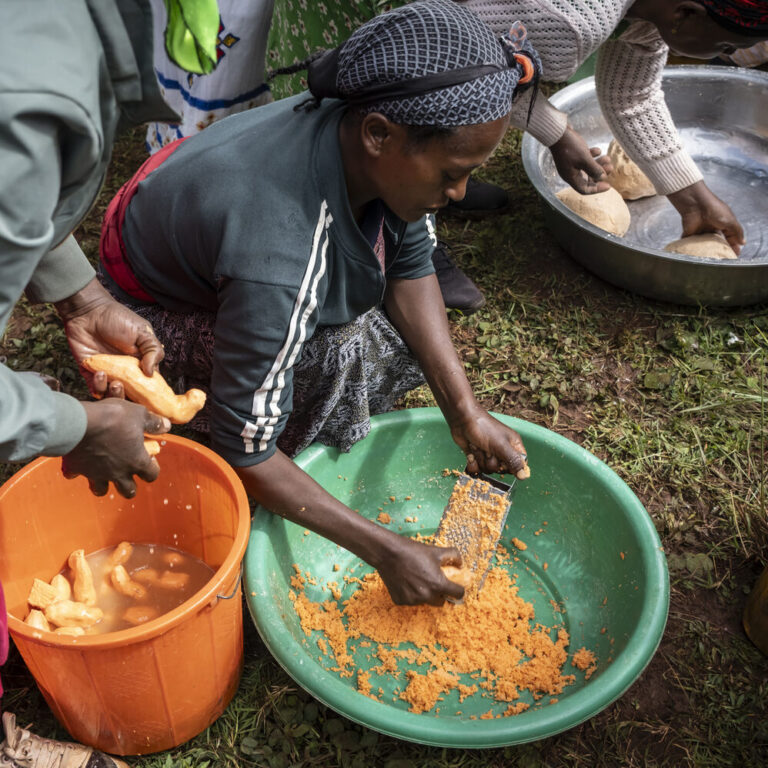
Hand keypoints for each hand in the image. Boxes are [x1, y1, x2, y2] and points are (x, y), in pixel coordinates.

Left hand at [54, 278, 163, 392]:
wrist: (88, 312)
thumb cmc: (117, 319)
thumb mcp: (143, 332)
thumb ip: (153, 352)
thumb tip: (152, 374)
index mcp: (140, 364)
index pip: (149, 384)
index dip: (151, 392)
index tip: (153, 397)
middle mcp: (125, 372)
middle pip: (132, 394)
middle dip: (132, 397)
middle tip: (130, 388)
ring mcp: (108, 374)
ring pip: (113, 395)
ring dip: (115, 394)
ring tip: (114, 382)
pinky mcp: (90, 374)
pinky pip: (95, 390)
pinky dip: (98, 388)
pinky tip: (100, 374)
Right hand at [62, 399, 170, 497]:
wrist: (80, 422)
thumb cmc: (113, 418)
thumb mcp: (139, 414)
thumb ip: (154, 423)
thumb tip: (166, 425)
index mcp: (136, 461)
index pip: (152, 475)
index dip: (152, 469)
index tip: (149, 460)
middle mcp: (118, 473)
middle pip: (128, 491)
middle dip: (129, 485)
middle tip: (127, 473)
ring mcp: (97, 474)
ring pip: (101, 490)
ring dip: (103, 484)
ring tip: (103, 473)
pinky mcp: (77, 469)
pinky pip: (75, 475)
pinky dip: (77, 470)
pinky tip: (78, 461)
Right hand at [376, 536, 463, 605]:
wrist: (388, 553)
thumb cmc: (413, 551)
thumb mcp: (436, 550)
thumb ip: (454, 556)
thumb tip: (461, 564)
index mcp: (438, 584)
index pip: (458, 594)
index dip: (458, 589)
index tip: (455, 586)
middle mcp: (426, 596)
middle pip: (441, 602)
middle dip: (441, 594)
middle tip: (434, 582)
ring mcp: (412, 600)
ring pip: (425, 601)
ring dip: (425, 594)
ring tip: (418, 579)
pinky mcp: (400, 601)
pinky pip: (410, 601)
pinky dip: (411, 594)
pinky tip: (406, 582)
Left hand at [448, 406, 527, 478]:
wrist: (462, 419)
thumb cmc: (484, 428)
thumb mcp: (501, 445)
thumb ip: (513, 461)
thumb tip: (524, 476)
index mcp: (513, 446)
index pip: (519, 465)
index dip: (511, 467)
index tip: (503, 461)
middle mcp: (502, 451)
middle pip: (501, 470)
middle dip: (492, 462)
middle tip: (488, 450)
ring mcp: (488, 454)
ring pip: (487, 470)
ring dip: (480, 459)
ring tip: (478, 447)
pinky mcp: (476, 455)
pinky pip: (476, 469)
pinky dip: (472, 462)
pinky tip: (470, 452)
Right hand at [550, 126, 612, 193]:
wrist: (558, 132)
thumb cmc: (570, 147)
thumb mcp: (584, 159)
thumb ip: (594, 170)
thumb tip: (603, 178)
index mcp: (571, 177)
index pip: (584, 189)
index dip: (597, 189)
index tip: (608, 185)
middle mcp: (571, 172)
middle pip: (588, 178)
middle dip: (600, 174)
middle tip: (611, 168)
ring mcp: (572, 163)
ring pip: (588, 168)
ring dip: (599, 164)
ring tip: (608, 158)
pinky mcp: (573, 155)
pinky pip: (585, 159)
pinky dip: (593, 156)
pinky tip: (598, 151)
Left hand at [667, 180, 744, 254]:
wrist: (696, 205)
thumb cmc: (715, 210)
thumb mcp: (730, 221)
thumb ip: (737, 232)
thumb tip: (743, 242)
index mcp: (723, 223)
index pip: (729, 237)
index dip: (733, 246)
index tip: (734, 255)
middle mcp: (712, 227)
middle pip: (717, 242)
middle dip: (720, 250)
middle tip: (723, 260)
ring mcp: (700, 231)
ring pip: (704, 245)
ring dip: (707, 251)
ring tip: (710, 260)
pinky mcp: (689, 234)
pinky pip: (690, 244)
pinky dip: (692, 250)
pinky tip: (695, 257)